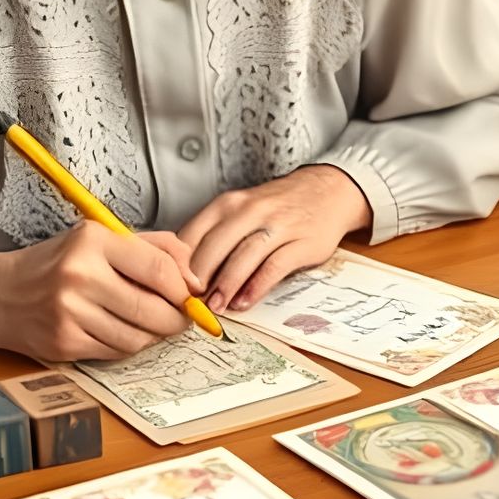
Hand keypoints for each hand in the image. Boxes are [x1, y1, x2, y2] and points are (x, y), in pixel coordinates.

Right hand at [0, 224, 203, 362]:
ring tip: (151, 322)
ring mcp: (71, 313)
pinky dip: (129, 345)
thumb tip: (195, 277)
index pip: (159, 269)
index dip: (184, 288)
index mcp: (93, 242)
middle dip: (177, 318)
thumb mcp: (99, 238)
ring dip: (154, 335)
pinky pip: (117, 352)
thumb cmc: (56, 263)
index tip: (191, 294)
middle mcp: (80, 276)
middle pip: (154, 309)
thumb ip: (152, 248)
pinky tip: (122, 331)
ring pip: (138, 337)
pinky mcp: (65, 343)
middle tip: (182, 317)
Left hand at [178, 165, 371, 313]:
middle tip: (189, 302)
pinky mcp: (301, 242)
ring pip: (243, 257)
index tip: (171, 286)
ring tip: (215, 307)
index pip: (194, 233)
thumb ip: (215, 235)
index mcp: (229, 204)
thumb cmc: (277, 207)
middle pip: (215, 247)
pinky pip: (274, 266)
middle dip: (199, 279)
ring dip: (226, 286)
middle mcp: (251, 211)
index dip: (180, 263)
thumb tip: (182, 270)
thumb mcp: (241, 210)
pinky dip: (256, 287)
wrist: (327, 191)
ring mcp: (277, 225)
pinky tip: (244, 301)